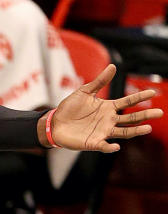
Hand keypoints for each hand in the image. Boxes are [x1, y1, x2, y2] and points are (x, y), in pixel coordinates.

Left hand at [48, 64, 162, 152]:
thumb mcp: (84, 92)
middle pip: (131, 118)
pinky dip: (110, 147)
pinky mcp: (93, 143)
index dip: (140, 97)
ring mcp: (103, 132)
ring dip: (135, 131)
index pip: (128, 102)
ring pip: (123, 132)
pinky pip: (104, 146)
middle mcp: (109, 120)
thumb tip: (113, 66)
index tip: (153, 91)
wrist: (55, 123)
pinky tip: (115, 146)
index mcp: (108, 107)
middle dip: (145, 115)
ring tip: (148, 128)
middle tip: (159, 112)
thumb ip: (99, 81)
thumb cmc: (70, 108)